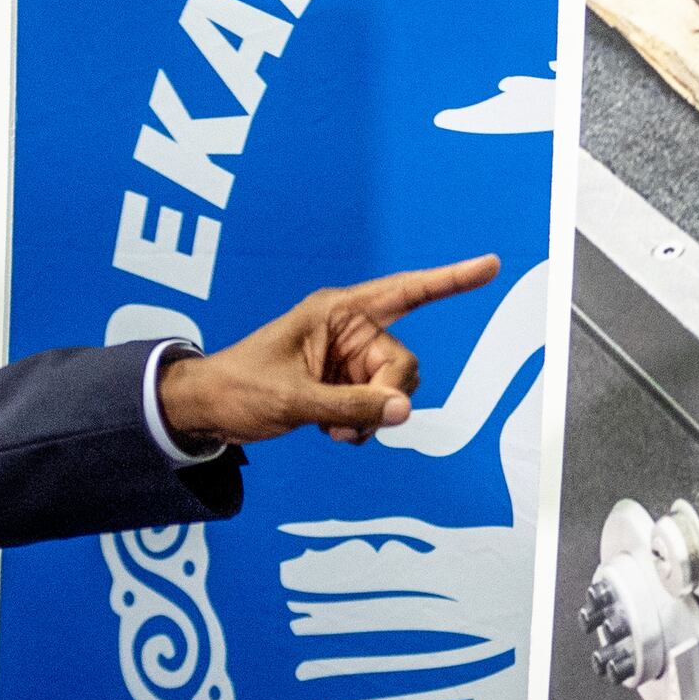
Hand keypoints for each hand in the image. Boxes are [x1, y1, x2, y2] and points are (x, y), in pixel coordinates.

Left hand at [155, 255, 503, 446]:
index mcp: (337, 311)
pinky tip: (332, 434)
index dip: (451, 280)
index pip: (406, 291)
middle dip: (387, 397)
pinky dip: (362, 426)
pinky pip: (376, 407)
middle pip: (403, 362)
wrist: (207, 410)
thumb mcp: (293, 399)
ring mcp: (347, 359)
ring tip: (333, 431)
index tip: (491, 265)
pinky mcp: (343, 385)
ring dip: (372, 418)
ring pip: (393, 390)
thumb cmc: (239, 388)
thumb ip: (351, 407)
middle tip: (354, 421)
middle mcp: (348, 330)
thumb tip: (404, 412)